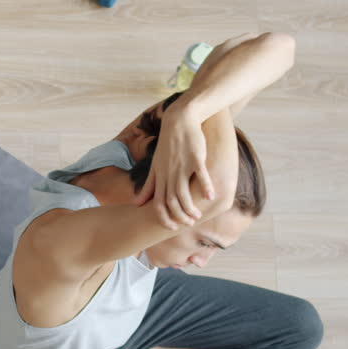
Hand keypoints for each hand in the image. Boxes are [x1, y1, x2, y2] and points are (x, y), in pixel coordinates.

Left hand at [133, 104, 214, 229]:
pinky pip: (200, 174)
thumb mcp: (155, 166)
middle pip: (170, 201)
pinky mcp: (196, 158)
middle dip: (178, 216)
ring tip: (198, 216)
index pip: (157, 203)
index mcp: (159, 176)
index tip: (171, 227)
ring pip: (183, 192)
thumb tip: (137, 203)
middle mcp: (169, 173)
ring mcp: (182, 166)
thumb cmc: (168, 145)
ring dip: (190, 207)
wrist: (179, 121)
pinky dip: (205, 186)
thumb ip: (148, 185)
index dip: (163, 217)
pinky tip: (210, 197)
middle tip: (188, 223)